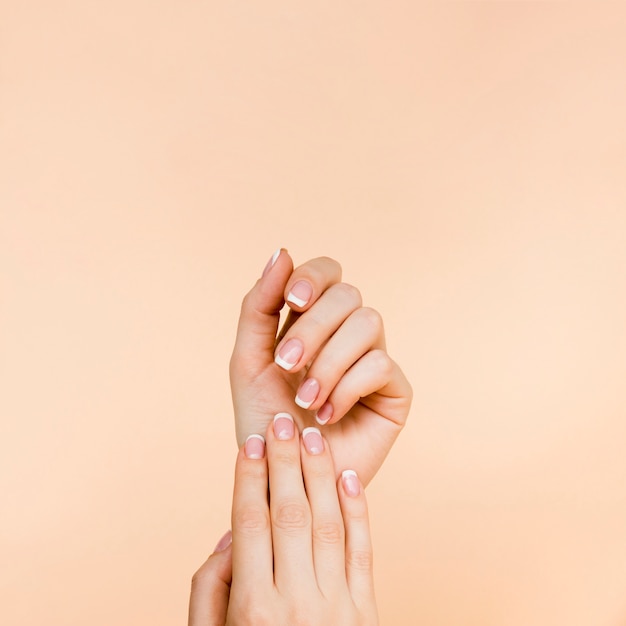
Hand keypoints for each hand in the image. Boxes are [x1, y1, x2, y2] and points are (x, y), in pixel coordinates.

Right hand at [189, 414, 377, 624]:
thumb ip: (210, 588)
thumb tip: (231, 534)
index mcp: (253, 608)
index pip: (251, 523)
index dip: (250, 478)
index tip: (250, 442)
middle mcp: (296, 602)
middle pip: (290, 513)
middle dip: (284, 462)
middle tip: (282, 422)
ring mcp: (337, 605)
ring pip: (328, 523)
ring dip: (319, 474)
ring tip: (312, 436)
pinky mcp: (366, 610)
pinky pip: (362, 550)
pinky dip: (357, 510)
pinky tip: (347, 477)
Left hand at [230, 250, 411, 484]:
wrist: (282, 476)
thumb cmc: (264, 421)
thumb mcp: (248, 359)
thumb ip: (260, 306)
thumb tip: (282, 251)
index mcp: (313, 321)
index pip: (328, 272)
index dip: (313, 277)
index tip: (291, 300)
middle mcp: (346, 335)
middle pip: (348, 295)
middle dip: (312, 328)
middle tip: (286, 365)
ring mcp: (373, 360)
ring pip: (368, 323)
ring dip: (328, 361)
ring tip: (305, 400)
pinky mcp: (395, 391)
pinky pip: (382, 364)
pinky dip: (348, 387)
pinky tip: (328, 415)